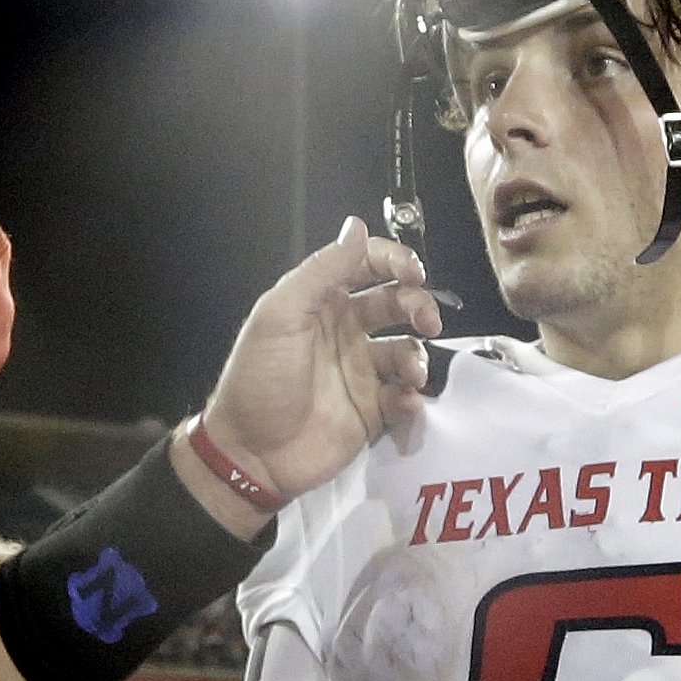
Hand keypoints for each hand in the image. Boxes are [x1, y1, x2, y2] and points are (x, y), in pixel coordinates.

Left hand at [189, 219, 448, 520]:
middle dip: (418, 304)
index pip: (368, 265)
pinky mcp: (373, 410)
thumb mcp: (280, 316)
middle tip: (427, 321)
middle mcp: (346, 331)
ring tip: (410, 373)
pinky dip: (412, 397)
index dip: (395, 262)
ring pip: (408, 350)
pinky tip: (404, 402)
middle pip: (397, 303)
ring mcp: (361, 371)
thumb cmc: (260, 378)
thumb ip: (320, 271)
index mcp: (322, 303)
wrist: (252, 453)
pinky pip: (405, 395)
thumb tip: (356, 226)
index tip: (413, 272)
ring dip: (417, 355)